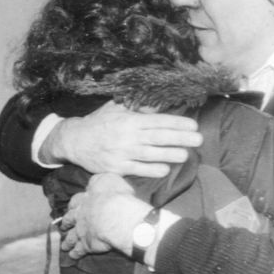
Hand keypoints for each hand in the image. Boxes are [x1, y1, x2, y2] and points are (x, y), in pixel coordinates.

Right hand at [40, 101, 201, 176]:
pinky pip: (137, 170)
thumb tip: (160, 103)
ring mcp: (122, 153)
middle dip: (180, 138)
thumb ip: (138, 106)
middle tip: (198, 139)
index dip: (177, 123)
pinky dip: (151, 170)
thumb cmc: (99, 122)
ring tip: (186, 154)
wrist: (74, 140)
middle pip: (158, 138)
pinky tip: (165, 169)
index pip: (158, 121)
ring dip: (170, 155)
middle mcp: (127, 136)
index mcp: (129, 120)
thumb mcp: (117, 108)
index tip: (193, 125)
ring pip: (150, 155)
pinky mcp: (116, 168)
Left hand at [60, 173, 151, 258]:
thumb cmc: (115, 195)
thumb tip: (92, 183)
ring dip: (67, 241)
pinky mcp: (86, 245)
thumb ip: (98, 181)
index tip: (71, 207)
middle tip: (62, 226)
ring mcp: (81, 231)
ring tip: (64, 245)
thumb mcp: (107, 180)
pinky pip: (78, 251)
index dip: (73, 205)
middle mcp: (80, 216)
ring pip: (70, 237)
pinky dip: (75, 253)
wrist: (115, 215)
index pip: (76, 201)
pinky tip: (72, 256)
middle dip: (65, 223)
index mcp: (85, 200)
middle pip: (69, 220)